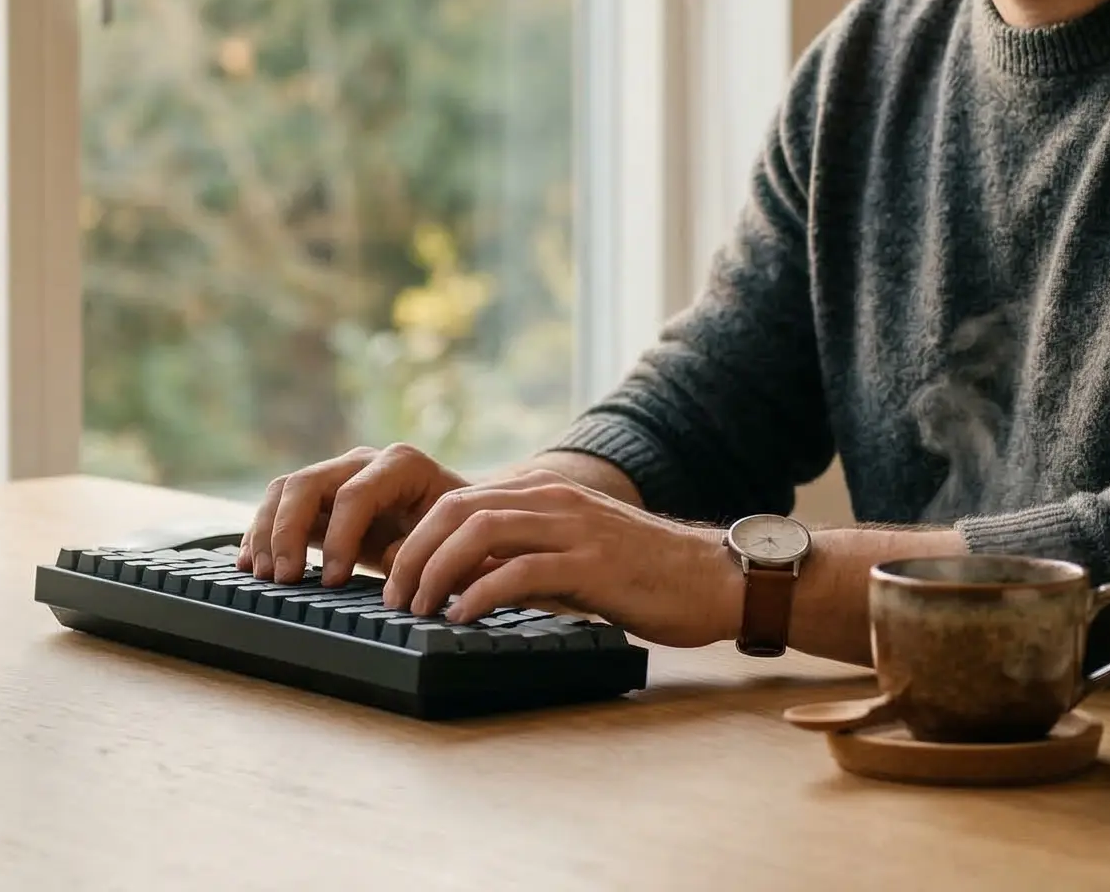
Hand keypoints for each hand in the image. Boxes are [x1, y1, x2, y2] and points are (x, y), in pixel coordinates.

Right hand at [238, 443, 469, 585]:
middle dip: (287, 531)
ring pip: (285, 489)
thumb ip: (422, 550)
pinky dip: (261, 531)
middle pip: (308, 483)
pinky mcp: (321, 497)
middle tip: (282, 578)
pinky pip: (279, 505)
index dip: (338, 539)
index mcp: (403, 466)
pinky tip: (250, 562)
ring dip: (267, 531)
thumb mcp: (450, 542)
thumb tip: (391, 566)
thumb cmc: (458, 532)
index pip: (355, 495)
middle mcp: (365, 462)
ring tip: (263, 574)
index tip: (331, 580)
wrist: (459, 519)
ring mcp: (338, 475)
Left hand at [382, 470, 743, 648]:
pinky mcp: (592, 564)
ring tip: (418, 608)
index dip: (416, 536)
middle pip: (457, 509)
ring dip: (436, 571)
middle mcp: (555, 500)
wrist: (715, 577)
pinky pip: (520, 570)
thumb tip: (468, 581)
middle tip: (394, 596)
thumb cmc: (646, 573)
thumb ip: (528, 554)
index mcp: (546, 493)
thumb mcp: (575, 552)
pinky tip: (462, 616)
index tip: (394, 576)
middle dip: (414, 552)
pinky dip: (480, 592)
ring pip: (480, 531)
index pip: (459, 499)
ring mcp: (574, 528)